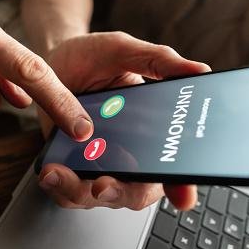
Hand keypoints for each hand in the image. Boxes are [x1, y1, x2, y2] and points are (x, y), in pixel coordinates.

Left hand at [37, 32, 210, 209]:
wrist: (55, 59)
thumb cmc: (93, 57)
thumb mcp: (124, 51)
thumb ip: (158, 61)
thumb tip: (198, 70)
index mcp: (152, 129)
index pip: (174, 165)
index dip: (183, 184)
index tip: (182, 195)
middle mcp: (130, 152)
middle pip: (137, 191)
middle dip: (121, 193)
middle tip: (103, 184)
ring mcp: (100, 162)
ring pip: (98, 197)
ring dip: (79, 191)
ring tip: (58, 174)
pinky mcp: (73, 165)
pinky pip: (69, 192)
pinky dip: (59, 188)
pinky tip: (50, 171)